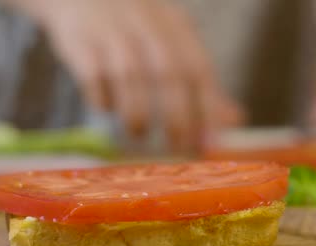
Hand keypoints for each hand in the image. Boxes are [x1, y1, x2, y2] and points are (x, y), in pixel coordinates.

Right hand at [7, 0, 243, 151]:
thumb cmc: (135, 27)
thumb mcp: (172, 42)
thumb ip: (201, 82)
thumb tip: (234, 121)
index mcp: (175, 27)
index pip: (199, 69)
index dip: (209, 108)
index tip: (212, 143)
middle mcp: (147, 27)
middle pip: (168, 74)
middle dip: (177, 118)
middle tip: (178, 149)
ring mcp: (112, 34)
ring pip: (129, 77)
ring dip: (136, 113)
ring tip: (139, 133)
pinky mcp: (81, 43)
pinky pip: (94, 77)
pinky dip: (102, 100)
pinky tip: (106, 109)